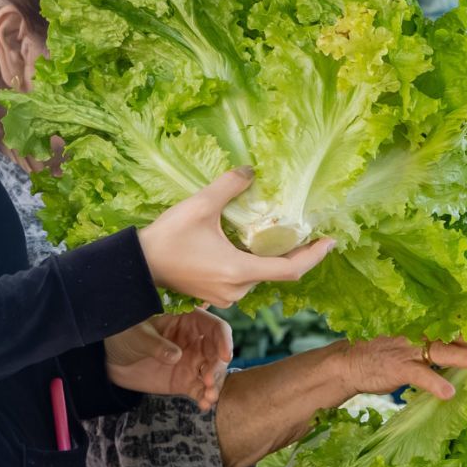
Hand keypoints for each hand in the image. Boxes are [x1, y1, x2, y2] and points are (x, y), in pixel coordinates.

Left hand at [105, 309, 232, 411]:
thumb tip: (176, 355)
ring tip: (209, 397)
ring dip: (215, 385)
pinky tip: (204, 405)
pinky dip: (204, 398)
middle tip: (208, 380)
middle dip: (218, 367)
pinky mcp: (184, 381)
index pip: (215, 327)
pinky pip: (199, 390)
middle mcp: (196, 341)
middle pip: (218, 352)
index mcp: (188, 322)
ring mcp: (191, 362)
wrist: (112, 357)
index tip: (225, 355)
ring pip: (212, 373)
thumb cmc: (126, 334)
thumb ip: (156, 344)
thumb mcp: (137, 334)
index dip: (224, 339)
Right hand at [138, 168, 335, 307]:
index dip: (314, 256)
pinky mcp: (215, 296)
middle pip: (276, 272)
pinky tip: (252, 244)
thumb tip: (251, 170)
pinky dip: (253, 263)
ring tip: (279, 232)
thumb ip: (229, 186)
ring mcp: (225, 297)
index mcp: (238, 271)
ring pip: (259, 276)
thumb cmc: (167, 238)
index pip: (289, 270)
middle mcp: (237, 290)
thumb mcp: (200, 205)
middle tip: (306, 229)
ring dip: (270, 257)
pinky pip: (244, 279)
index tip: (330, 241)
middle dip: (293, 252)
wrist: (136, 266)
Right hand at [330, 330, 466, 400]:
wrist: (348, 362)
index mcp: (429, 322)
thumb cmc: (386, 350)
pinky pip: (419, 376)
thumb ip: (440, 337)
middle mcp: (422, 330)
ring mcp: (410, 348)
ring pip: (443, 351)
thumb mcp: (414, 338)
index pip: (463, 314)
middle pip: (460, 331)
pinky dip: (434, 383)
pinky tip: (449, 392)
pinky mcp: (398, 366)